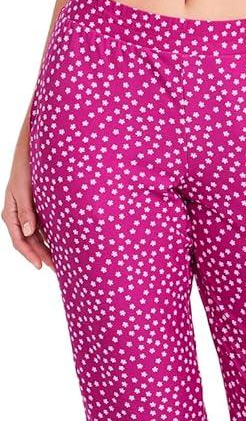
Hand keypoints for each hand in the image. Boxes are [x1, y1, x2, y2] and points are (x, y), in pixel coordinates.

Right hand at [2, 135, 55, 269]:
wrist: (29, 151)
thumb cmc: (24, 168)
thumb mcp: (23, 189)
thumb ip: (26, 210)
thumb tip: (30, 231)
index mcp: (10, 214)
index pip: (20, 241)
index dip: (30, 255)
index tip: (42, 265)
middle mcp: (18, 216)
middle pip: (30, 242)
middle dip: (42, 256)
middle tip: (57, 268)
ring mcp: (26, 213)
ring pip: (36, 236)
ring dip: (46, 248)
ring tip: (60, 261)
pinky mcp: (35, 208)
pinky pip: (42, 227)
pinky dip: (50, 236)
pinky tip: (61, 243)